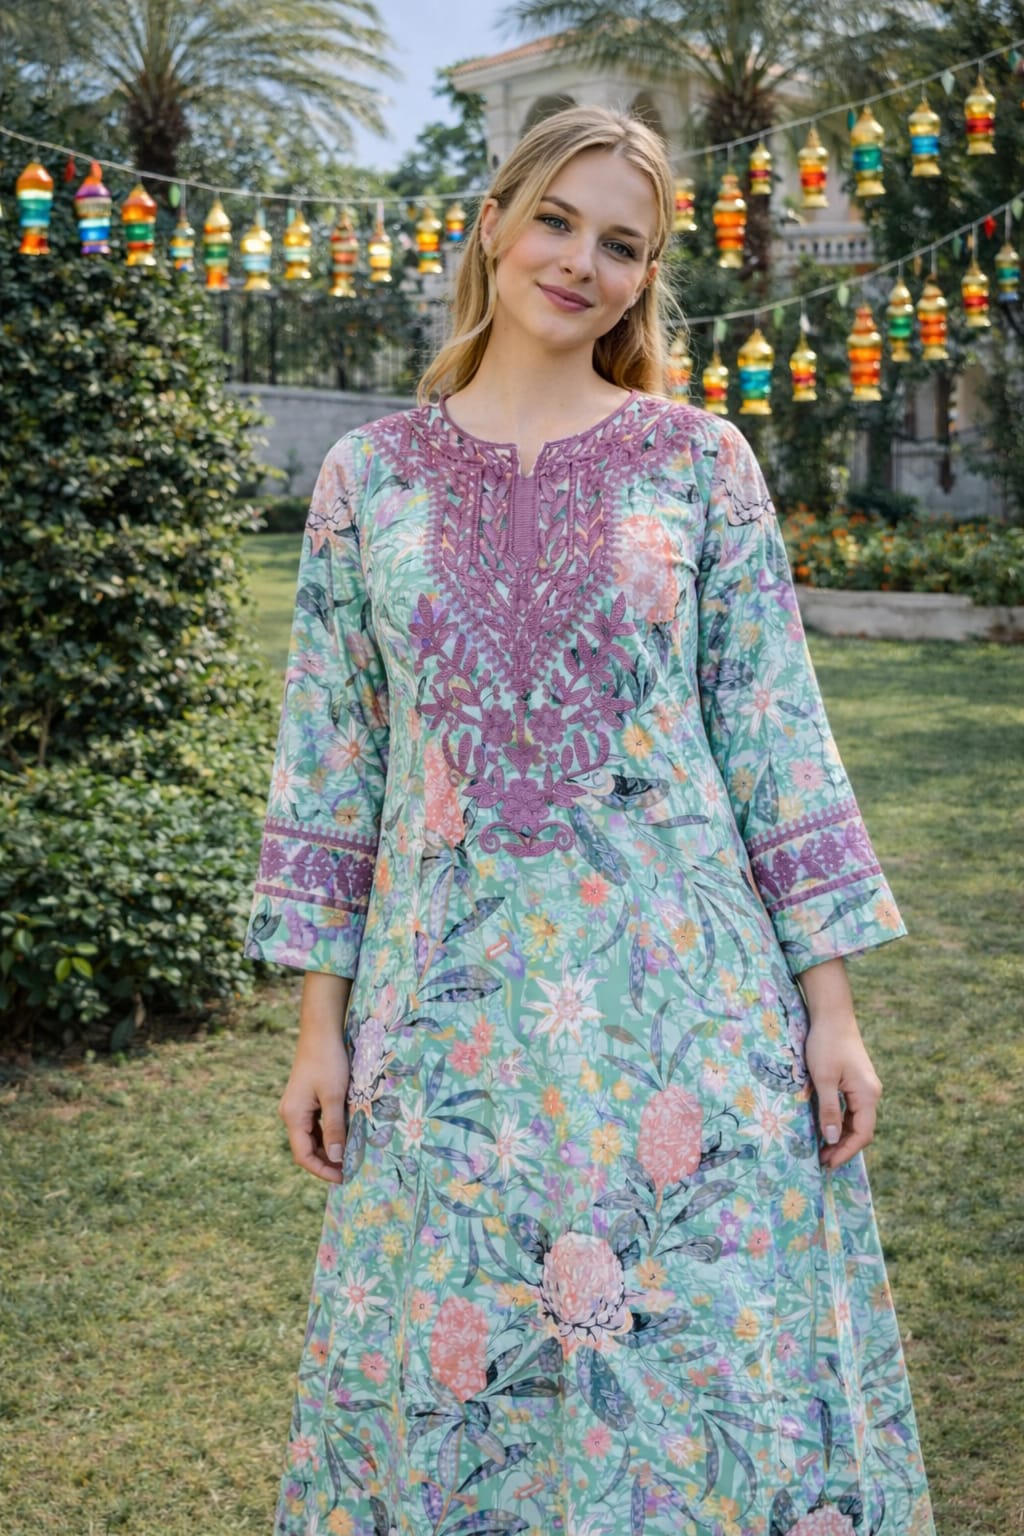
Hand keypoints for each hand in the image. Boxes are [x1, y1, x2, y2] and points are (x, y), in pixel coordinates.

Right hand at [279, 971, 351, 1183]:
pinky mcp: (306, 1098)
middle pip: (306, 1148)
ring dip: (328, 1149)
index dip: (322, 1170)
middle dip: (326, 1162)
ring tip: (350, 1157)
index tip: (343, 1178)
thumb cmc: (328, 1061)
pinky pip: (315, 1124)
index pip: (303, 1155)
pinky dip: (329, 1134)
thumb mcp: (334, 1096)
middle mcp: (291, 1113)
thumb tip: (335, 1159)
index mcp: (293, 1116)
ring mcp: (297, 1106)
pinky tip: (345, 1137)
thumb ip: (334, 1128)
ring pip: (312, 1137)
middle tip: (351, 1170)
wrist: (322, 1031)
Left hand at [804, 1016, 882, 1170]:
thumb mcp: (823, 1078)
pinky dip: (840, 1121)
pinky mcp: (857, 1082)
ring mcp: (865, 1087)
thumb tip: (832, 1140)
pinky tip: (826, 1128)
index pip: (862, 1134)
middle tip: (821, 1160)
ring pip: (856, 1120)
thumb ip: (828, 1109)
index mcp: (867, 1095)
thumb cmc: (826, 1044)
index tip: (827, 1163)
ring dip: (841, 1136)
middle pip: (861, 1129)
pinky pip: (852, 1109)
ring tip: (822, 1149)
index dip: (846, 1152)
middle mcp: (871, 1093)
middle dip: (843, 1147)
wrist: (832, 1015)